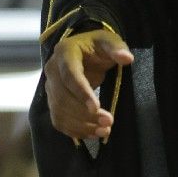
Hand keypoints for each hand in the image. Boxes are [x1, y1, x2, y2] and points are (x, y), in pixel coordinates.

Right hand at [43, 26, 132, 141]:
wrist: (83, 53)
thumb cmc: (97, 47)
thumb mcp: (108, 41)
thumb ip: (117, 47)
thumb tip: (127, 58)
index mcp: (64, 53)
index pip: (70, 75)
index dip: (81, 93)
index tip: (96, 107)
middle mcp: (52, 70)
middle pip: (63, 97)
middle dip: (84, 114)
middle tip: (108, 122)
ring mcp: (50, 87)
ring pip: (59, 112)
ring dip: (81, 125)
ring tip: (104, 131)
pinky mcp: (52, 102)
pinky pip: (58, 120)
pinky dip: (74, 131)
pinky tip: (93, 134)